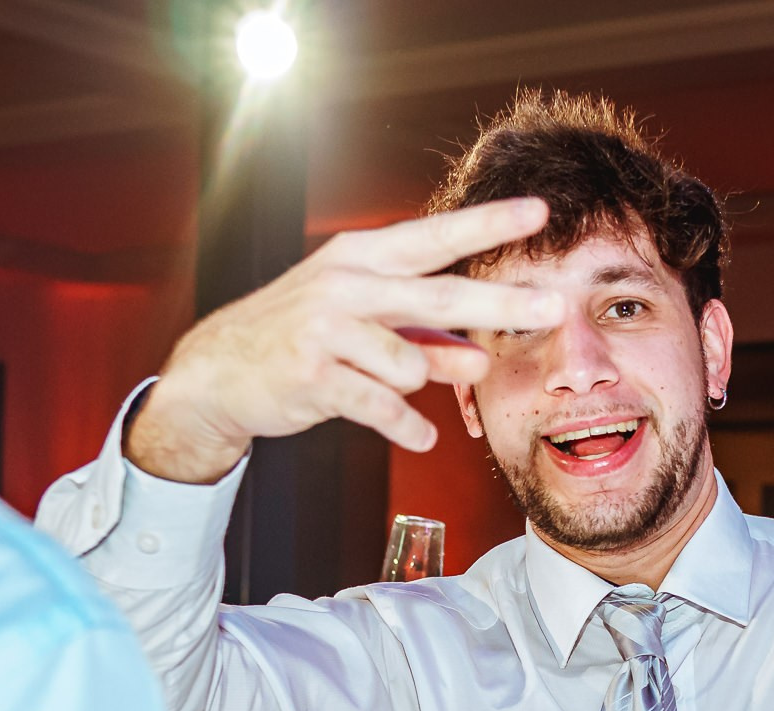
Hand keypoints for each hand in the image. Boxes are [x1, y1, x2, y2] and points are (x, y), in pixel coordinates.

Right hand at [127, 197, 565, 482]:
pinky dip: (408, 427)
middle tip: (553, 307)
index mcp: (360, 258)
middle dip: (500, 304)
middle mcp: (345, 284)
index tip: (537, 211)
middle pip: (439, 296)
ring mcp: (325, 329)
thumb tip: (480, 360)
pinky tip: (422, 435)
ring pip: (409, 363)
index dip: (486, 224)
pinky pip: (383, 407)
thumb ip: (426, 342)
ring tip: (391, 384)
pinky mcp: (313, 375)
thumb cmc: (303, 339)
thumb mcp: (366, 328)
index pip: (434, 237)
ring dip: (415, 382)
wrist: (220, 371)